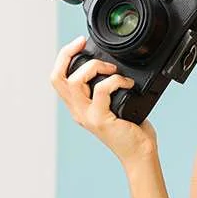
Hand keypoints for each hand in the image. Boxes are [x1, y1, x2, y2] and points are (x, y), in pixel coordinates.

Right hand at [50, 34, 156, 164]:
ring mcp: (87, 116)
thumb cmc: (131, 130)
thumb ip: (107, 88)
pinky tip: (128, 84)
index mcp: (78, 106)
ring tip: (113, 69)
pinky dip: (116, 80)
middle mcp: (78, 111)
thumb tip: (112, 65)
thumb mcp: (114, 104)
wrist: (139, 154)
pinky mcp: (100, 119)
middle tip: (83, 44)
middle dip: (67, 54)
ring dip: (95, 67)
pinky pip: (102, 90)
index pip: (58, 79)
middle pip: (57, 78)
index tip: (78, 43)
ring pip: (75, 81)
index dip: (63, 57)